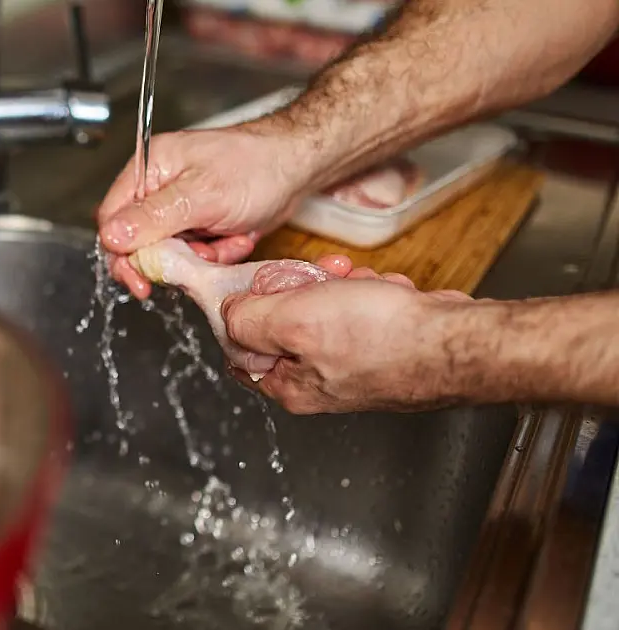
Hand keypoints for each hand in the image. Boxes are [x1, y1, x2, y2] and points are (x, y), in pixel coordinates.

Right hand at [96, 125, 314, 298]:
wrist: (300, 167)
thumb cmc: (256, 166)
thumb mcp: (202, 194)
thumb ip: (153, 216)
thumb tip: (111, 236)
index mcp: (149, 168)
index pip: (112, 217)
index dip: (120, 251)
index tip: (138, 278)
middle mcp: (158, 186)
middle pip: (136, 239)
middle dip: (168, 257)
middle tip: (191, 266)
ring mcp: (179, 206)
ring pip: (168, 252)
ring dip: (198, 257)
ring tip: (227, 241)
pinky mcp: (200, 222)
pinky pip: (194, 253)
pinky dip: (216, 254)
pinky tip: (237, 237)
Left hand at [221, 274, 472, 413]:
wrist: (456, 341)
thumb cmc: (384, 338)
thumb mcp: (294, 320)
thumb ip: (249, 319)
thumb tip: (226, 313)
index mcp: (288, 385)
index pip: (239, 351)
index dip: (245, 311)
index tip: (260, 288)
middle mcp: (316, 381)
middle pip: (282, 322)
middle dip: (302, 289)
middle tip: (320, 280)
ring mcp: (350, 364)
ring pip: (323, 308)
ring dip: (341, 286)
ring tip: (362, 287)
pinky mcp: (380, 345)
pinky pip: (360, 308)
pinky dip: (372, 293)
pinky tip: (387, 294)